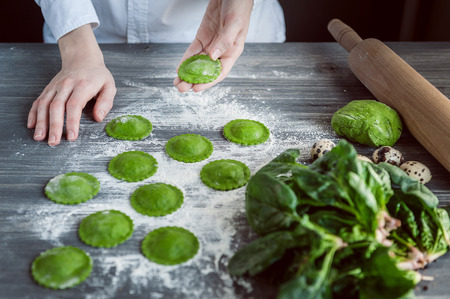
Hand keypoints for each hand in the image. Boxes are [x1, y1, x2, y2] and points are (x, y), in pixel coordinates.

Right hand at [27, 24, 115, 145]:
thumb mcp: (109, 86)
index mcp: (82, 86)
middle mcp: (66, 85)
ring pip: (44, 104)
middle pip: (56, 107)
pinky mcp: (48, 88)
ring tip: (39, 137)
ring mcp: (55, 87)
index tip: (71, 136)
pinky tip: (31, 125)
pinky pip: (38, 101)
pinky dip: (33, 113)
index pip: (74, 105)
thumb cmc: (97, 75)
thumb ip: (106, 102)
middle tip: (53, 142)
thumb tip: (98, 118)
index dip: (72, 122)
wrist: (82, 58)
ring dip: (40, 122)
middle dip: (54, 126)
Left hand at [174, 0, 252, 91]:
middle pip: (206, 70)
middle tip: (182, 87)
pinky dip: (186, 60)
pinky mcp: (202, 37)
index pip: (219, 72)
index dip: (208, 81)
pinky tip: (179, 68)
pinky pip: (193, 51)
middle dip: (194, 80)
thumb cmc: (239, 6)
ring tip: (177, 82)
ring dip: (188, 73)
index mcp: (232, 51)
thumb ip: (225, 40)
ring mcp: (211, 44)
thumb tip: (213, 56)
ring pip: (197, 63)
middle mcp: (221, 51)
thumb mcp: (234, 23)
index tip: (197, 88)